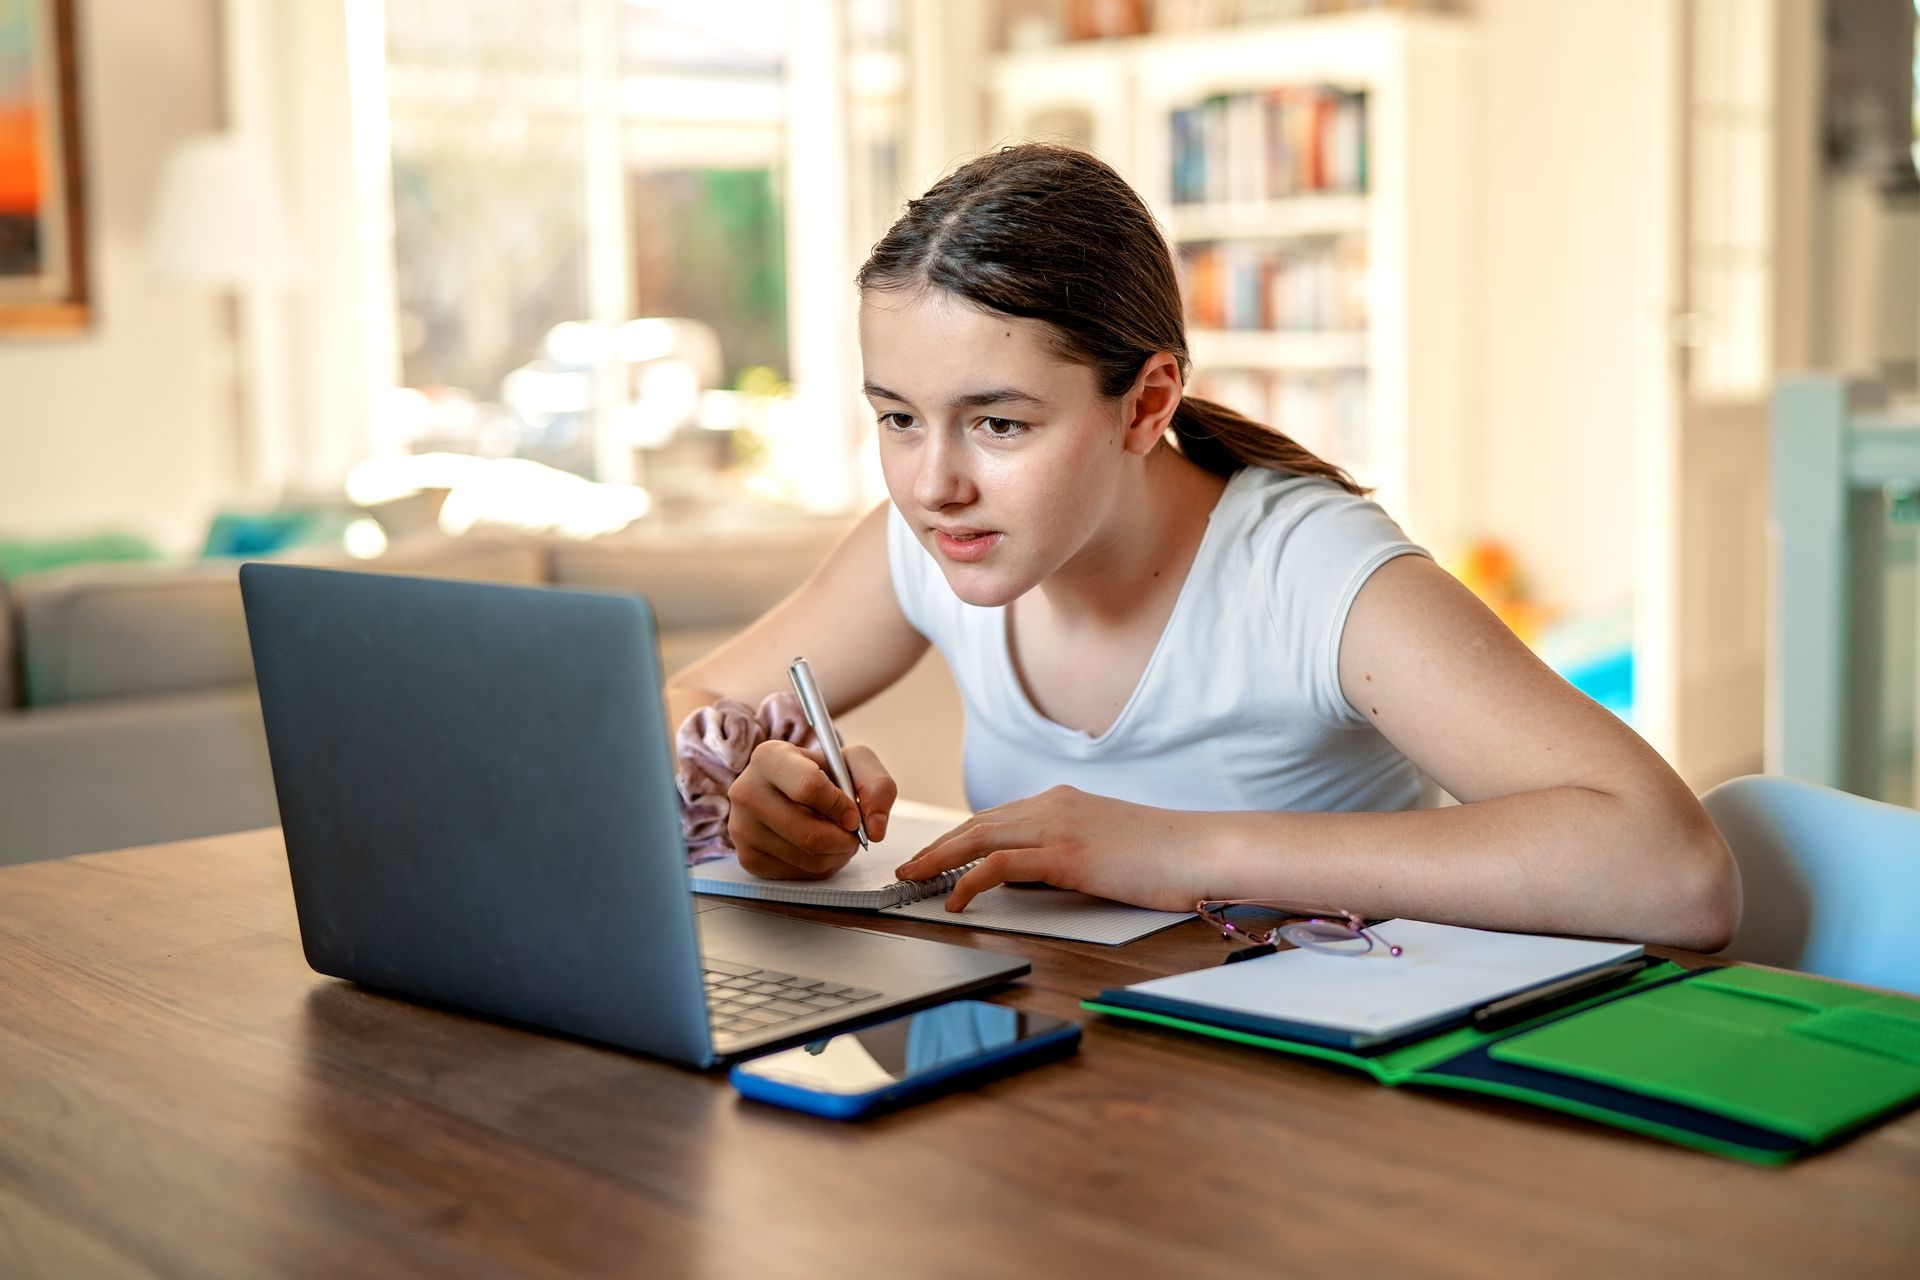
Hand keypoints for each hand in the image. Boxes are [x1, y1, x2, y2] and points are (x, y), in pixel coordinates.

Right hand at [728, 739, 896, 879]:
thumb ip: (877, 785)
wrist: (789, 790)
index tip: (853, 814)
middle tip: (853, 833)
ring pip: (807, 858)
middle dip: (844, 839)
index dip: (841, 806)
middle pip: (809, 834)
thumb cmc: (822, 773)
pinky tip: (818, 847)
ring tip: (838, 837)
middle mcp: (746, 791)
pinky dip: (821, 866)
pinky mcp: (748, 858)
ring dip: (837, 854)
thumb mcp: (853, 763)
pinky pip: (798, 874)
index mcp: (769, 757)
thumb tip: (875, 829)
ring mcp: (742, 828)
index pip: (809, 788)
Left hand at [891, 785, 1207, 911]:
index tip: (934, 855)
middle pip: (976, 824)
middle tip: (907, 867)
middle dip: (937, 846)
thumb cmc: (1167, 856)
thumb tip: (1034, 879)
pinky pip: (999, 866)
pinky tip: (953, 900)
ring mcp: (1058, 826)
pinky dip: (969, 881)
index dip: (958, 837)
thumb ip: (1068, 854)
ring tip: (913, 880)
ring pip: (978, 839)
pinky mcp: (1065, 854)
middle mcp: (1053, 805)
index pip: (995, 818)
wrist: (1204, 849)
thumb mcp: (1107, 848)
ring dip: (939, 860)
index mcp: (1062, 802)